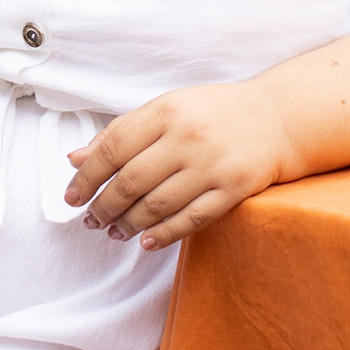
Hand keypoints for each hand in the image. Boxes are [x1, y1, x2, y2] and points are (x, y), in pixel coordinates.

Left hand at [63, 81, 288, 248]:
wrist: (278, 118)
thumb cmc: (214, 113)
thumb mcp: (167, 108)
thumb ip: (121, 131)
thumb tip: (75, 158)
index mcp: (167, 111)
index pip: (113, 147)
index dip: (86, 177)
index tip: (72, 197)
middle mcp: (188, 137)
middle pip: (131, 181)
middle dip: (104, 207)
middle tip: (92, 220)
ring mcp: (213, 165)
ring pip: (158, 205)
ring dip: (129, 224)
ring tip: (115, 231)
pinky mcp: (234, 189)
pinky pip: (192, 219)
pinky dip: (164, 234)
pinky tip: (146, 241)